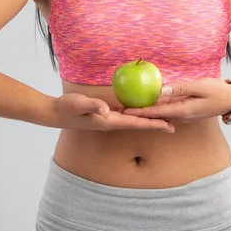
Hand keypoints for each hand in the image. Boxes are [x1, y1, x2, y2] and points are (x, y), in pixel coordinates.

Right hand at [52, 93, 175, 132]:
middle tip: (175, 124)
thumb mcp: (78, 104)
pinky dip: (138, 112)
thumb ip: (92, 106)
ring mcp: (109, 119)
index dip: (153, 124)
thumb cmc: (66, 108)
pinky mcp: (106, 114)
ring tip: (164, 117)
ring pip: (134, 119)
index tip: (169, 126)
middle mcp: (112, 122)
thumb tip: (106, 110)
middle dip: (156, 124)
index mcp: (110, 121)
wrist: (55, 113)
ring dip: (149, 119)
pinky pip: (126, 113)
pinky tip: (143, 108)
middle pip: (139, 123)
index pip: (136, 123)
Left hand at [121, 78, 230, 121]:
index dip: (140, 112)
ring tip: (130, 106)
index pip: (156, 112)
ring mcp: (184, 113)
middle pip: (156, 115)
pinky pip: (169, 109)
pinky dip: (157, 106)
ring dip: (146, 110)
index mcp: (183, 110)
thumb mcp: (200, 86)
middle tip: (121, 110)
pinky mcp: (187, 109)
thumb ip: (180, 88)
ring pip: (161, 112)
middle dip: (139, 113)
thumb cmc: (218, 91)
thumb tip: (161, 89)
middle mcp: (181, 115)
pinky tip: (149, 101)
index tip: (125, 111)